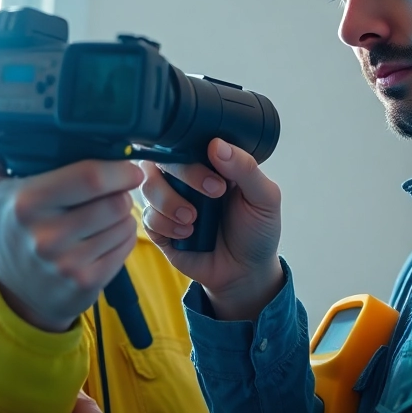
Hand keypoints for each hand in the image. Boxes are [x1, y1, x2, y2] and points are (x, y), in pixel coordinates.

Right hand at [0, 124, 143, 332]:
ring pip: (124, 223)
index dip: (118, 169)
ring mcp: (67, 263)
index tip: (127, 165)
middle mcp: (46, 235)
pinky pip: (126, 246)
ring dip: (123, 214)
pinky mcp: (86, 282)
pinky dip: (123, 236)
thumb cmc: (11, 229)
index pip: (90, 177)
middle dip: (122, 192)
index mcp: (27, 203)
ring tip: (106, 212)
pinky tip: (106, 234)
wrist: (16, 290)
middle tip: (114, 189)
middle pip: (114, 201)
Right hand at [141, 138, 282, 320]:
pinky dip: (165, 224)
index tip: (218, 177)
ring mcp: (169, 200)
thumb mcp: (264, 198)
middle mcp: (185, 177)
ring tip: (194, 220)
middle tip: (214, 194)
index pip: (188, 140)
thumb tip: (217, 144)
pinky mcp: (159, 226)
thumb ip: (245, 168)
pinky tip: (187, 234)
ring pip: (147, 185)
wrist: (246, 272)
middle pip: (161, 158)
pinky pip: (147, 216)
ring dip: (170, 201)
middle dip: (185, 175)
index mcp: (210, 162)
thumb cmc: (256, 230)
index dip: (195, 152)